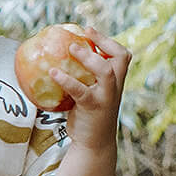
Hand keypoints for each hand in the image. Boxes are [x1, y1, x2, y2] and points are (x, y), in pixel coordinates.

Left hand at [50, 26, 129, 150]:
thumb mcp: (91, 95)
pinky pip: (80, 90)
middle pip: (121, 58)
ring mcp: (106, 97)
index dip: (108, 41)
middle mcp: (115, 87)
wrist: (94, 144)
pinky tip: (52, 72)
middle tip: (85, 33)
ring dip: (89, 57)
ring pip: (107, 72)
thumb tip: (56, 59)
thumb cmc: (88, 117)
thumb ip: (84, 80)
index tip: (90, 30)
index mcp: (116, 82)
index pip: (122, 56)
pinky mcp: (93, 107)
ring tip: (71, 48)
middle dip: (104, 42)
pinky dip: (66, 79)